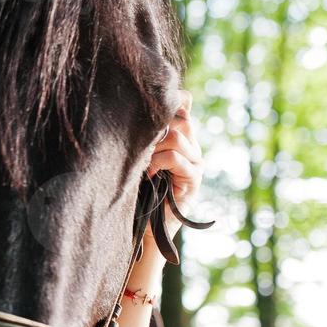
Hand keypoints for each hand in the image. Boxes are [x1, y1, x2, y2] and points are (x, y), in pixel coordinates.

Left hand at [143, 91, 203, 241]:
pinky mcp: (193, 180)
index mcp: (180, 136)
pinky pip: (177, 159)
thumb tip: (131, 106)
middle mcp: (191, 147)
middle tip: (140, 144)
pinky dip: (159, 163)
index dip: (173, 99)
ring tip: (142, 163)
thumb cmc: (135, 190)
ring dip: (155, 148)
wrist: (143, 227)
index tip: (148, 103)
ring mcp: (196, 163)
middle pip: (182, 117)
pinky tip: (148, 174)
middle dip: (158, 126)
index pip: (184, 104)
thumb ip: (143, 135)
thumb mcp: (136, 156)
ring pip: (178, 137)